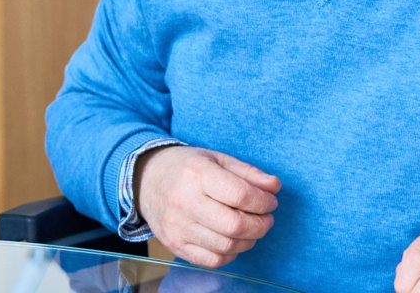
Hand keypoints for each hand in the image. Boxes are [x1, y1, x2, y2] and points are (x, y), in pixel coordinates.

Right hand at [135, 145, 281, 267]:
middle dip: (261, 224)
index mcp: (197, 174)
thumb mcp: (217, 159)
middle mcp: (184, 202)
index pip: (241, 195)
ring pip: (228, 245)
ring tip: (249, 228)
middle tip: (265, 218)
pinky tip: (231, 240)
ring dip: (249, 240)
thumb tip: (274, 187)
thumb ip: (248, 173)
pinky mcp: (174, 244)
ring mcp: (177, 226)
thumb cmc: (186, 168)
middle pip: (236, 225)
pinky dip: (230, 253)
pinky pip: (213, 260)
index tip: (270, 201)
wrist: (145, 180)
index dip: (265, 202)